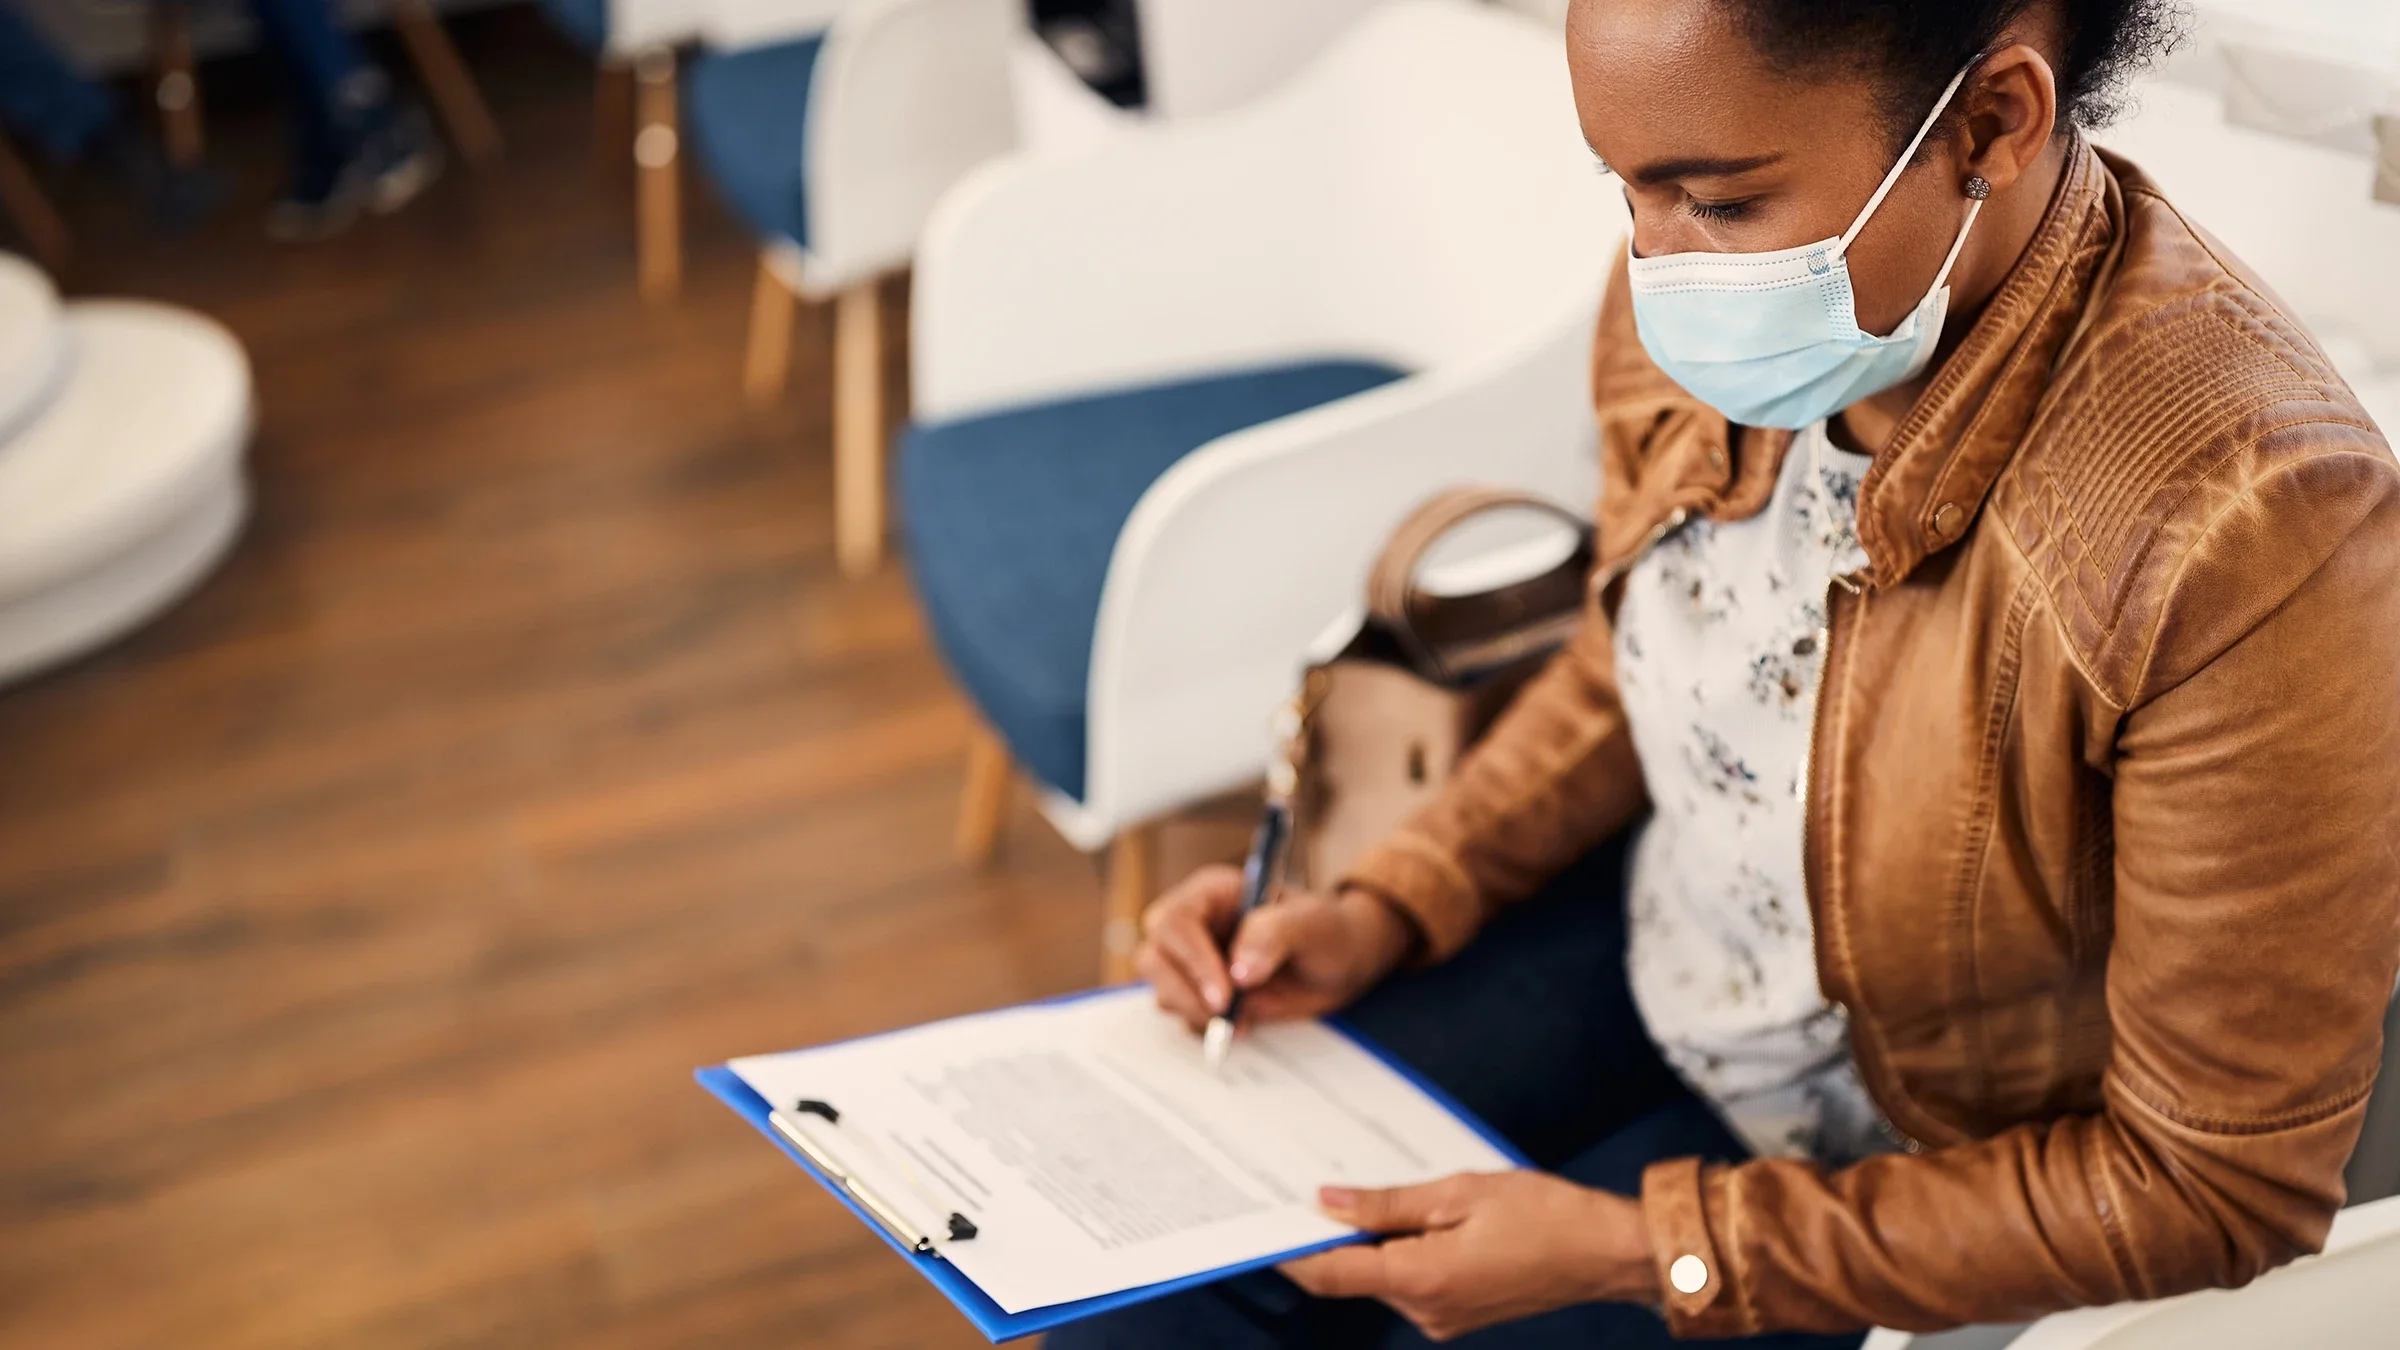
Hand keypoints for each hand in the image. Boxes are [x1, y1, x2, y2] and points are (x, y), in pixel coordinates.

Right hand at [1136, 866, 1417, 1031]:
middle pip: (1155, 956)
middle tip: (1226, 1016)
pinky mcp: (1200, 993)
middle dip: (1184, 992)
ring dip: (1194, 1012)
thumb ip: (1274, 935)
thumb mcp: (1311, 924)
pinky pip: (1181, 1014)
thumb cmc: (1327, 931)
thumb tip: (1239, 972)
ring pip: (1161, 988)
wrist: (1339, 964)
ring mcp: (1192, 961)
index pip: (1177, 921)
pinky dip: (1204, 1028)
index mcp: (1213, 893)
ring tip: (1243, 1021)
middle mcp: (1194, 924)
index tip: (1225, 994)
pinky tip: (1242, 1025)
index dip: (1193, 959)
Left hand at [1281, 1172, 1657, 1341]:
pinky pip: (1408, 1282)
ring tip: (1372, 1195)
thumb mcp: (1460, 1192)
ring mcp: (1441, 1318)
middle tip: (1312, 1189)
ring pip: (1380, 1277)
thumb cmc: (1547, 1216)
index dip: (1292, 1252)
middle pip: (1353, 1275)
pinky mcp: (1455, 1314)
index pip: (1332, 1273)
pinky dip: (1398, 1253)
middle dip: (1332, 1237)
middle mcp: (1425, 1310)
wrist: (1606, 1253)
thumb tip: (1330, 1203)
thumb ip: (1388, 1203)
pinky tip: (1411, 1219)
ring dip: (1370, 1242)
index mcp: (1422, 1279)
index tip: (1262, 1226)